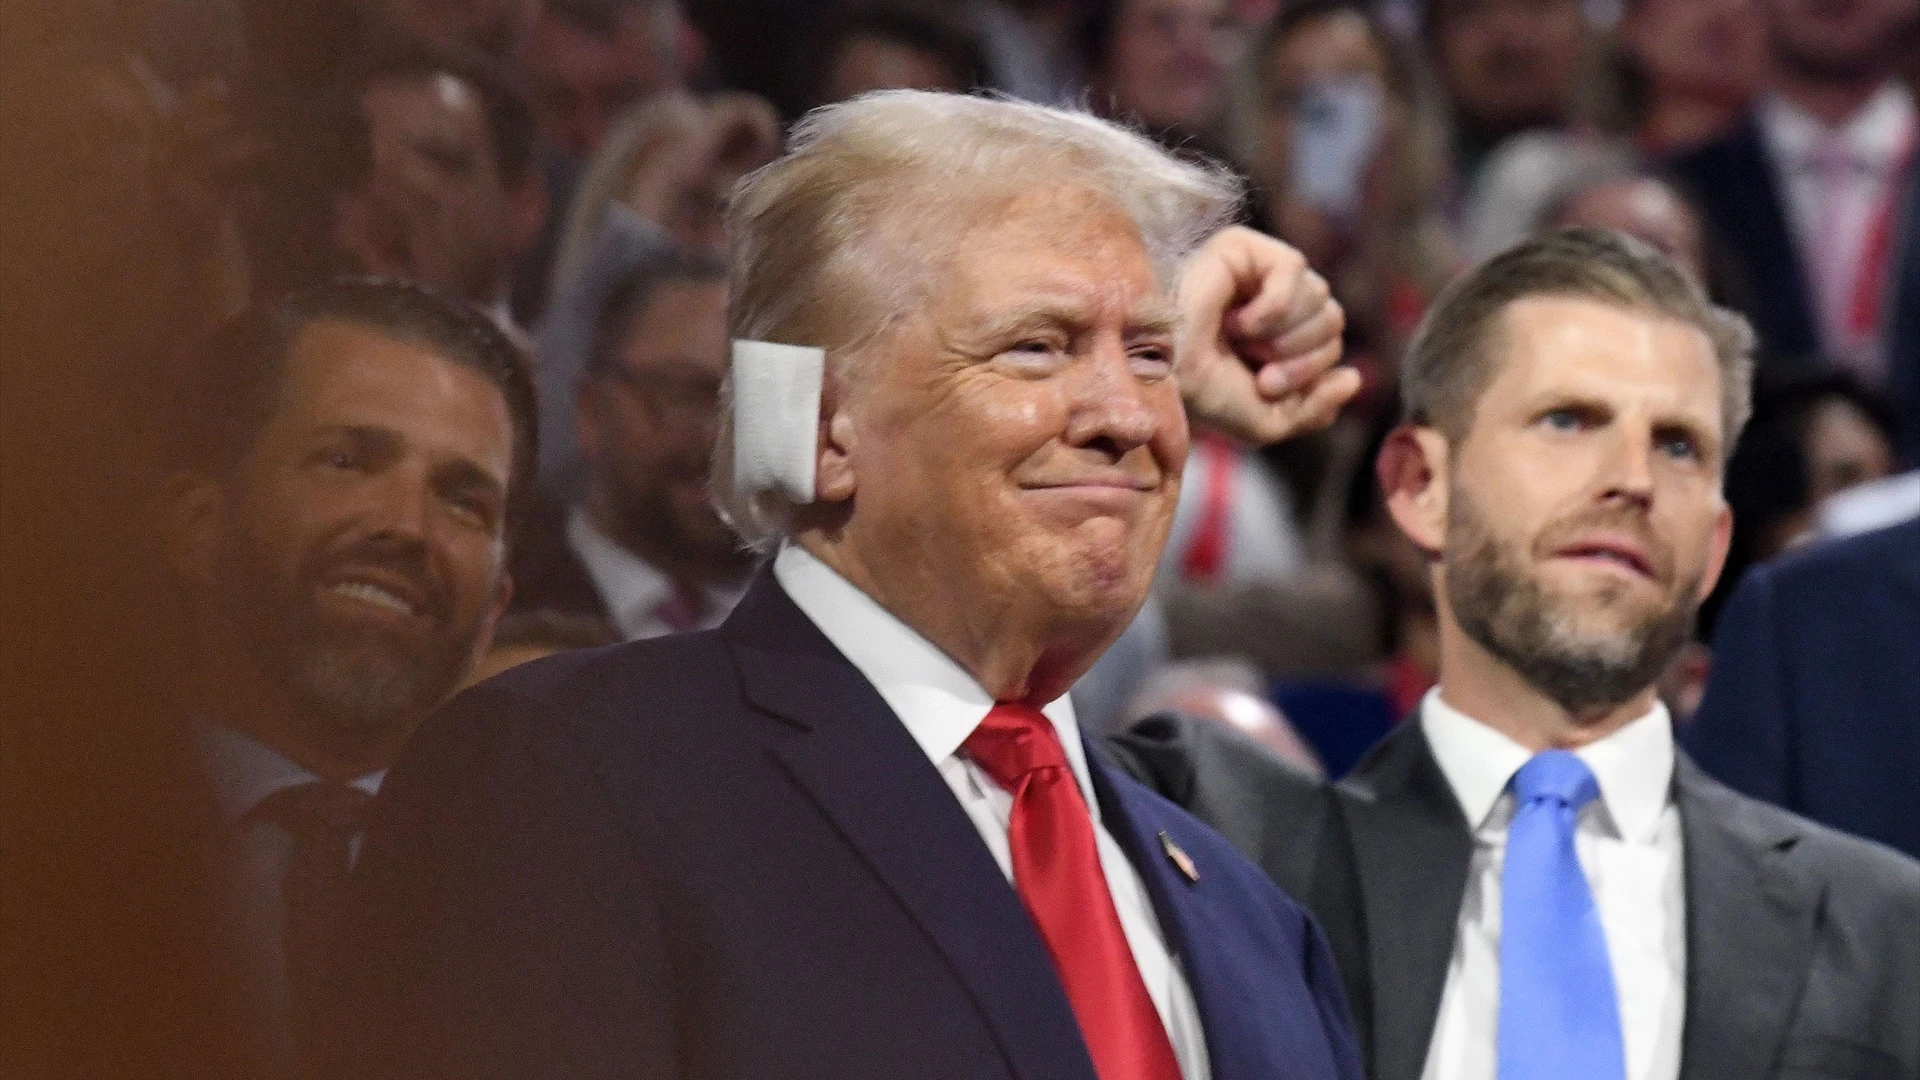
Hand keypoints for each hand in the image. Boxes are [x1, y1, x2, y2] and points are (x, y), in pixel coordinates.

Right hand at [1176, 226, 1360, 444]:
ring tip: (1243, 343)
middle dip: (1301, 358)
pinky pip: (1294, 269)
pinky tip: (1242, 321)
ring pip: (1321, 297)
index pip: (1331, 346)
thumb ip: (1317, 409)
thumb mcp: (1268, 421)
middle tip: (1258, 371)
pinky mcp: (1243, 248)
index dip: (1310, 373)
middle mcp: (1274, 302)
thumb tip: (1354, 378)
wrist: (1160, 373)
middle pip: (1333, 320)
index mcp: (1280, 338)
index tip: (1262, 386)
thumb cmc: (1202, 396)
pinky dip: (1274, 307)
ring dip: (1285, 335)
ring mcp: (1259, 273)